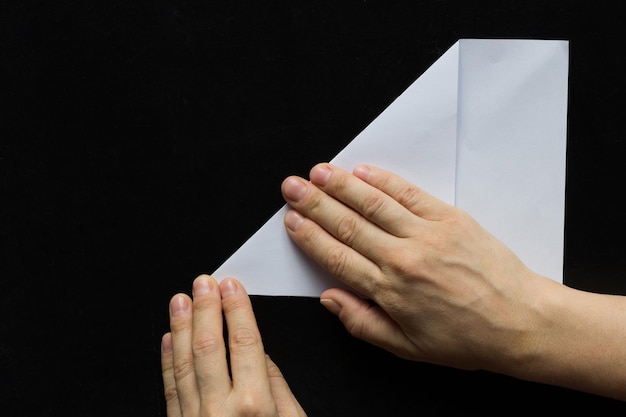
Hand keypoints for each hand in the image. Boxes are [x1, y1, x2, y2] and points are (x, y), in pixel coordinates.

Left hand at [161, 275, 306, 416]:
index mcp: (255, 404)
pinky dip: (169, 361)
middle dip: (206, 309)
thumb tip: (262, 356)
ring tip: (180, 300)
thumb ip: (278, 388)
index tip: (232, 287)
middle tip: (203, 283)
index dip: (237, 310)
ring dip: (181, 327)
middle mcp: (221, 410)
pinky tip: (169, 339)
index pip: (244, 342)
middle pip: (210, 346)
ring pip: (185, 364)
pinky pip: (170, 390)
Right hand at [280, 163, 558, 373]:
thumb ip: (362, 323)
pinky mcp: (450, 218)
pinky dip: (385, 181)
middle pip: (348, 225)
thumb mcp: (407, 347)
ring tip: (318, 172)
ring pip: (374, 204)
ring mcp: (427, 234)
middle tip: (292, 187)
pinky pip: (410, 195)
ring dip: (341, 185)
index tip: (292, 220)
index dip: (310, 236)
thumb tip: (328, 298)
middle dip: (314, 203)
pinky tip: (363, 171)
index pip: (337, 256)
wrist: (521, 322)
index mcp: (389, 291)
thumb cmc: (465, 339)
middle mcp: (403, 258)